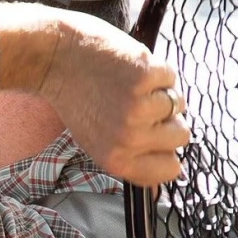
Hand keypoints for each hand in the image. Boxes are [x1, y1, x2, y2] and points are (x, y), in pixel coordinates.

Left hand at [0, 3, 187, 185]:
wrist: (55, 59)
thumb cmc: (78, 101)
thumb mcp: (97, 143)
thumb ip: (131, 158)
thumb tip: (165, 179)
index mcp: (117, 161)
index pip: (169, 169)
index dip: (166, 150)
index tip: (152, 135)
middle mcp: (128, 140)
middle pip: (181, 136)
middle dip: (166, 119)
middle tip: (134, 105)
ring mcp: (138, 108)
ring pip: (178, 105)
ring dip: (160, 92)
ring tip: (127, 86)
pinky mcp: (146, 77)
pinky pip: (171, 78)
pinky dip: (155, 70)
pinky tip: (127, 69)